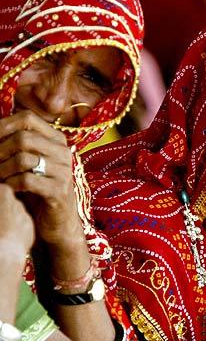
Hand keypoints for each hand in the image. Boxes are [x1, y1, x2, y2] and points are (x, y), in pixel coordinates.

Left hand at [0, 111, 84, 247]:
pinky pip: (26, 180)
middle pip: (23, 138)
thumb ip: (17, 143)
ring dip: (2, 169)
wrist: (57, 222)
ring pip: (23, 158)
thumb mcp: (29, 162)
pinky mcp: (59, 192)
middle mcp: (64, 153)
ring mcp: (64, 172)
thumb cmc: (38, 189)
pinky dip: (10, 184)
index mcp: (57, 140)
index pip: (28, 118)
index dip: (3, 125)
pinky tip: (8, 189)